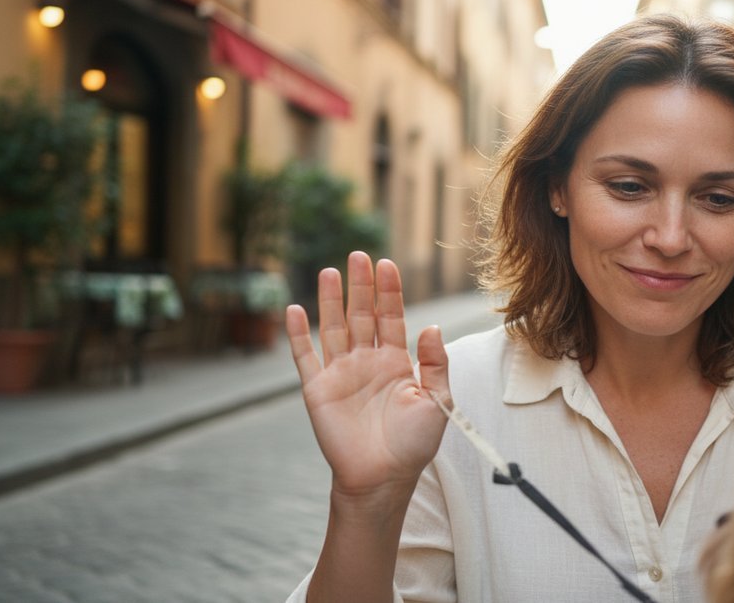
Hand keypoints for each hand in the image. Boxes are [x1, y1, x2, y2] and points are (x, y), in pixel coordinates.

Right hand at [286, 252, 449, 498]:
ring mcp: (341, 374)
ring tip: (330, 271)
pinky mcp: (318, 390)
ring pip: (333, 328)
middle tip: (359, 255)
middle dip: (361, 286)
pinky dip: (298, 335)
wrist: (382, 479)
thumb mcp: (438, 403)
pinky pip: (305, 357)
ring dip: (331, 301)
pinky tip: (295, 309)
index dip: (389, 292)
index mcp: (396, 363)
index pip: (391, 318)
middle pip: (361, 315)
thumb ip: (435, 364)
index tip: (387, 264)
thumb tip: (431, 327)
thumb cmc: (413, 445)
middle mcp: (367, 363)